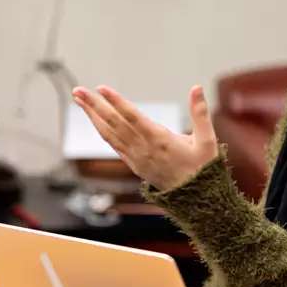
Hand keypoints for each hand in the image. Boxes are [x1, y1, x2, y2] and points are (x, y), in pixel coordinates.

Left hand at [71, 84, 218, 191]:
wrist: (195, 198)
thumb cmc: (202, 168)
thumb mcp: (207, 140)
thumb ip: (200, 113)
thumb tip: (196, 88)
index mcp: (160, 140)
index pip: (133, 117)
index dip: (117, 102)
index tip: (102, 89)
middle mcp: (143, 148)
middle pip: (114, 123)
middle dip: (95, 105)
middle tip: (79, 90)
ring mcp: (136, 157)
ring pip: (109, 134)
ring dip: (93, 116)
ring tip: (79, 100)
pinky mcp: (134, 163)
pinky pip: (113, 144)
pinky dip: (102, 130)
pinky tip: (95, 119)